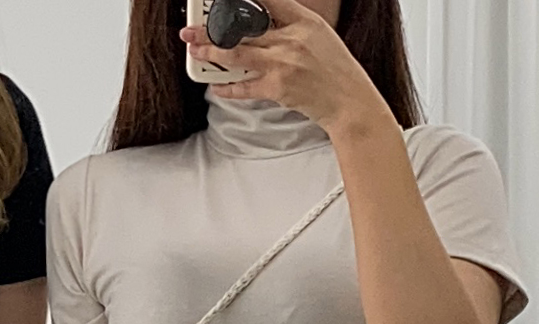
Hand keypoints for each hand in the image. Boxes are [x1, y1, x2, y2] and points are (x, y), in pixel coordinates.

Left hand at [182, 0, 389, 133]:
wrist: (347, 100)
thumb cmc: (333, 69)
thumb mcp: (317, 35)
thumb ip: (290, 26)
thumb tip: (261, 23)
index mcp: (303, 20)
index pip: (269, 0)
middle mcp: (291, 38)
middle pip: (243, 29)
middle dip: (212, 29)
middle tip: (191, 29)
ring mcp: (283, 63)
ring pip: (237, 55)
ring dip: (211, 53)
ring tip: (195, 50)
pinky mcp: (277, 88)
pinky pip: (244, 87)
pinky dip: (227, 87)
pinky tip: (215, 85)